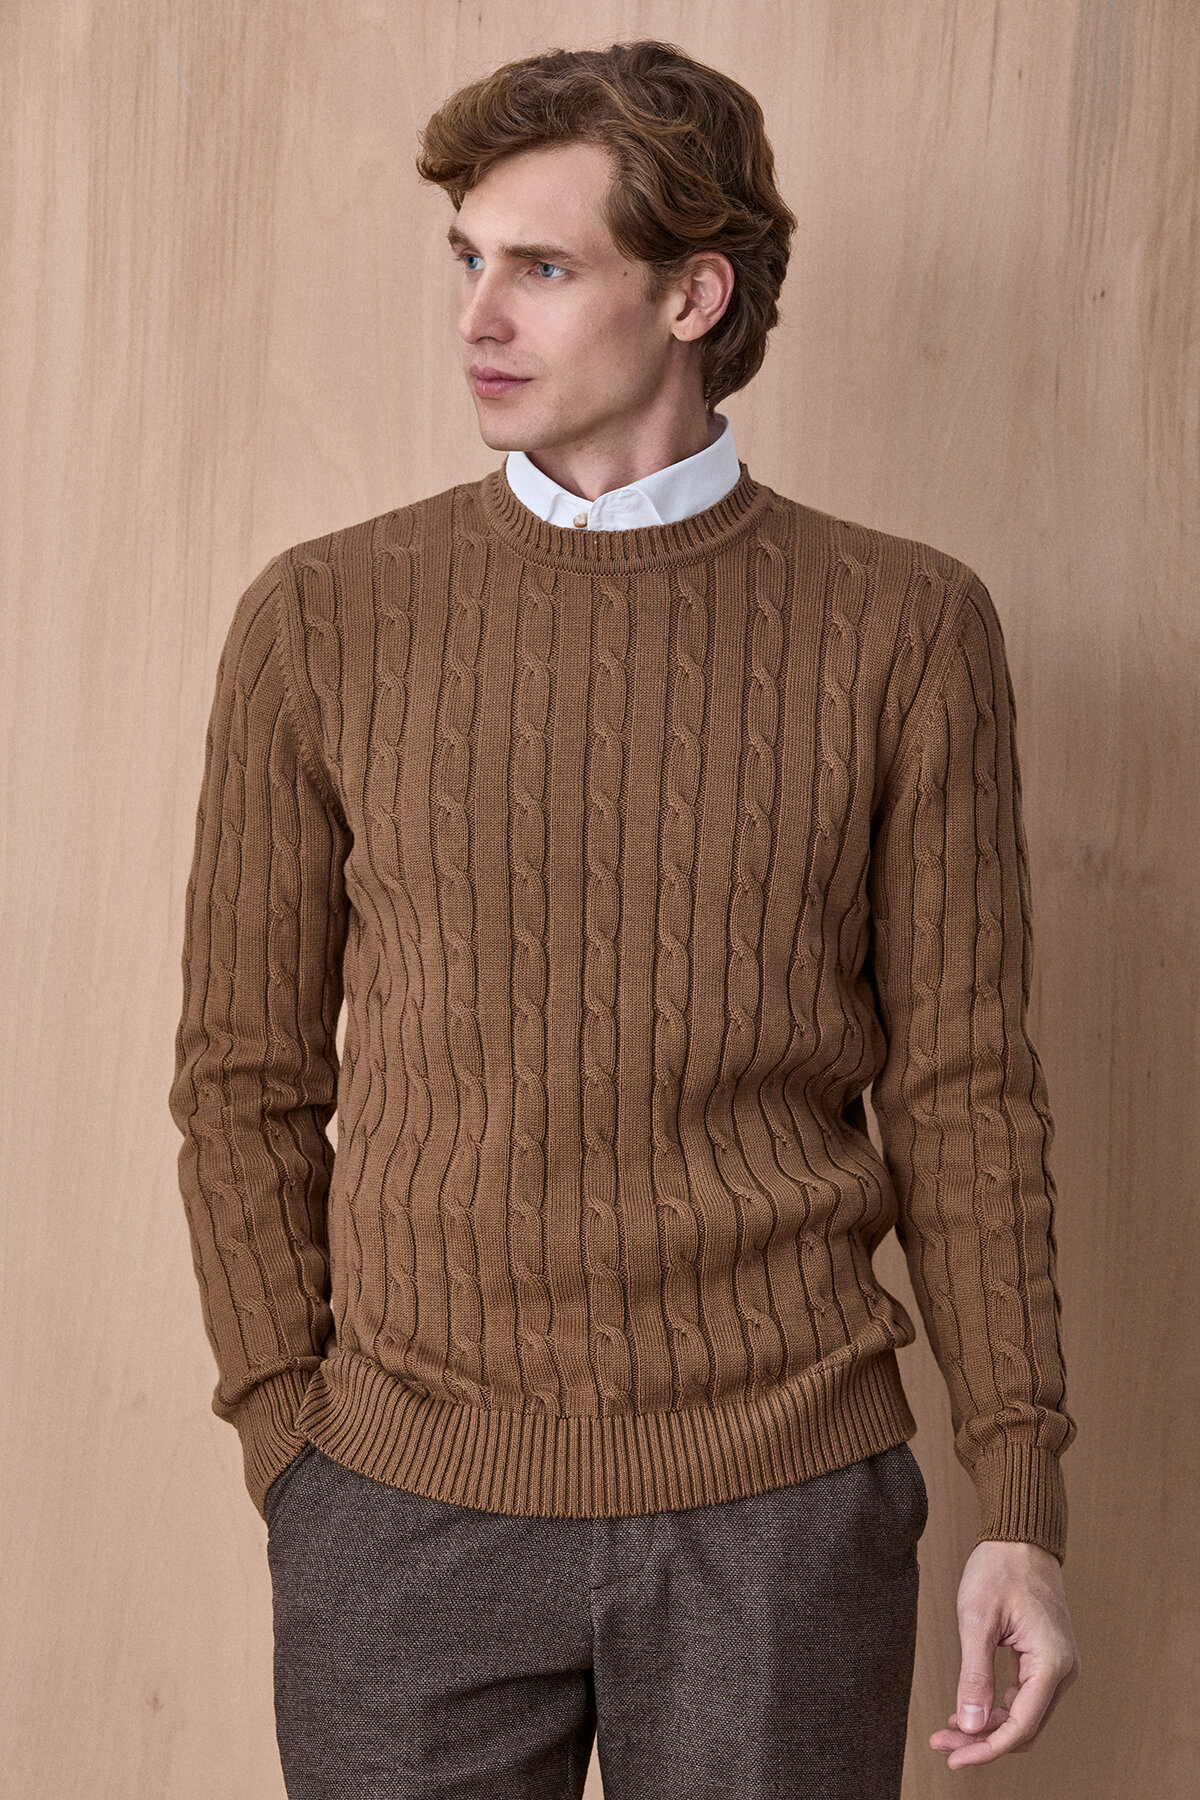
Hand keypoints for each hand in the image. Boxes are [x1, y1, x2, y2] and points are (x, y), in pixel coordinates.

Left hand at [930, 1539, 1080, 1769]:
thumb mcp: (977, 1620)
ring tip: (948, 1729)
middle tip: (942, 1742)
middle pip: (1023, 1728)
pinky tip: (967, 1709)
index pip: (1020, 1727)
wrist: (1020, 1538)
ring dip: (988, 1727)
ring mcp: (1057, 1667)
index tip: (953, 1757)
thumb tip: (968, 1724)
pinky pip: (1024, 1698)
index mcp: (1051, 1663)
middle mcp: (1062, 1671)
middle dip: (982, 1741)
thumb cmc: (999, 1569)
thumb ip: (974, 1675)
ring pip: (1023, 1716)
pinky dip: (996, 1708)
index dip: (986, 1749)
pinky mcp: (1046, 1660)